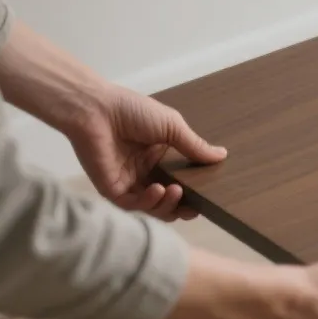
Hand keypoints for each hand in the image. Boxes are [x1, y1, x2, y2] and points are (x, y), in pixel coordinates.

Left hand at [66, 85, 225, 220]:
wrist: (95, 110)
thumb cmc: (133, 111)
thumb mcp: (172, 126)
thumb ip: (194, 145)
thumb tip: (222, 155)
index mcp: (160, 156)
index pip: (182, 180)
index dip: (195, 191)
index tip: (209, 197)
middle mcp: (145, 172)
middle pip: (169, 200)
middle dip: (182, 207)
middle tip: (194, 208)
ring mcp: (128, 182)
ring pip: (152, 206)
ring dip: (167, 205)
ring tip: (175, 192)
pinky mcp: (111, 189)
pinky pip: (133, 204)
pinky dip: (148, 202)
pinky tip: (158, 190)